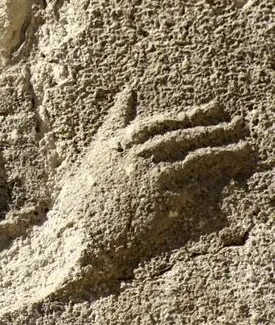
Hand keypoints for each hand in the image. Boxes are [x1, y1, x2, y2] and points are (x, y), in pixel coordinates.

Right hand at [48, 88, 253, 292]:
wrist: (79, 233)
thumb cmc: (82, 195)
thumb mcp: (95, 152)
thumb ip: (116, 122)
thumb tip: (129, 91)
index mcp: (118, 142)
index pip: (161, 122)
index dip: (190, 114)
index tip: (215, 108)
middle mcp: (134, 154)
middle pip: (183, 136)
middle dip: (214, 127)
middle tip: (238, 123)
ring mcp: (147, 174)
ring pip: (194, 156)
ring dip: (223, 149)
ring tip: (245, 145)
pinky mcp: (159, 197)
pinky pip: (192, 183)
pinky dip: (212, 176)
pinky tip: (230, 172)